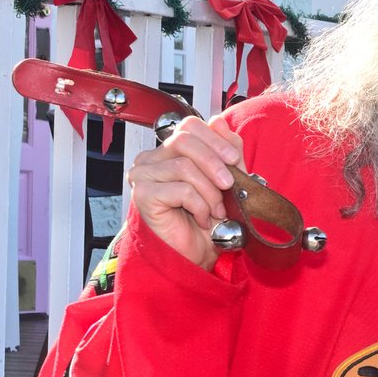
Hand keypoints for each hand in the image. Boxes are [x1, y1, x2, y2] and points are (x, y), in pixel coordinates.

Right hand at [126, 114, 244, 269]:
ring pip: (184, 166)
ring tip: (216, 211)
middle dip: (215, 163)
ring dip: (210, 192)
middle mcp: (152, 159)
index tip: (234, 159)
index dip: (215, 139)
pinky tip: (202, 219)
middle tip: (229, 186)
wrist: (196, 254)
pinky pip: (180, 190)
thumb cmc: (209, 220)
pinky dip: (200, 206)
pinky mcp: (143, 195)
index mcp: (171, 151)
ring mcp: (143, 176)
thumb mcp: (228, 181)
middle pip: (184, 140)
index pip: (189, 126)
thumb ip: (227, 152)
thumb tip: (219, 121)